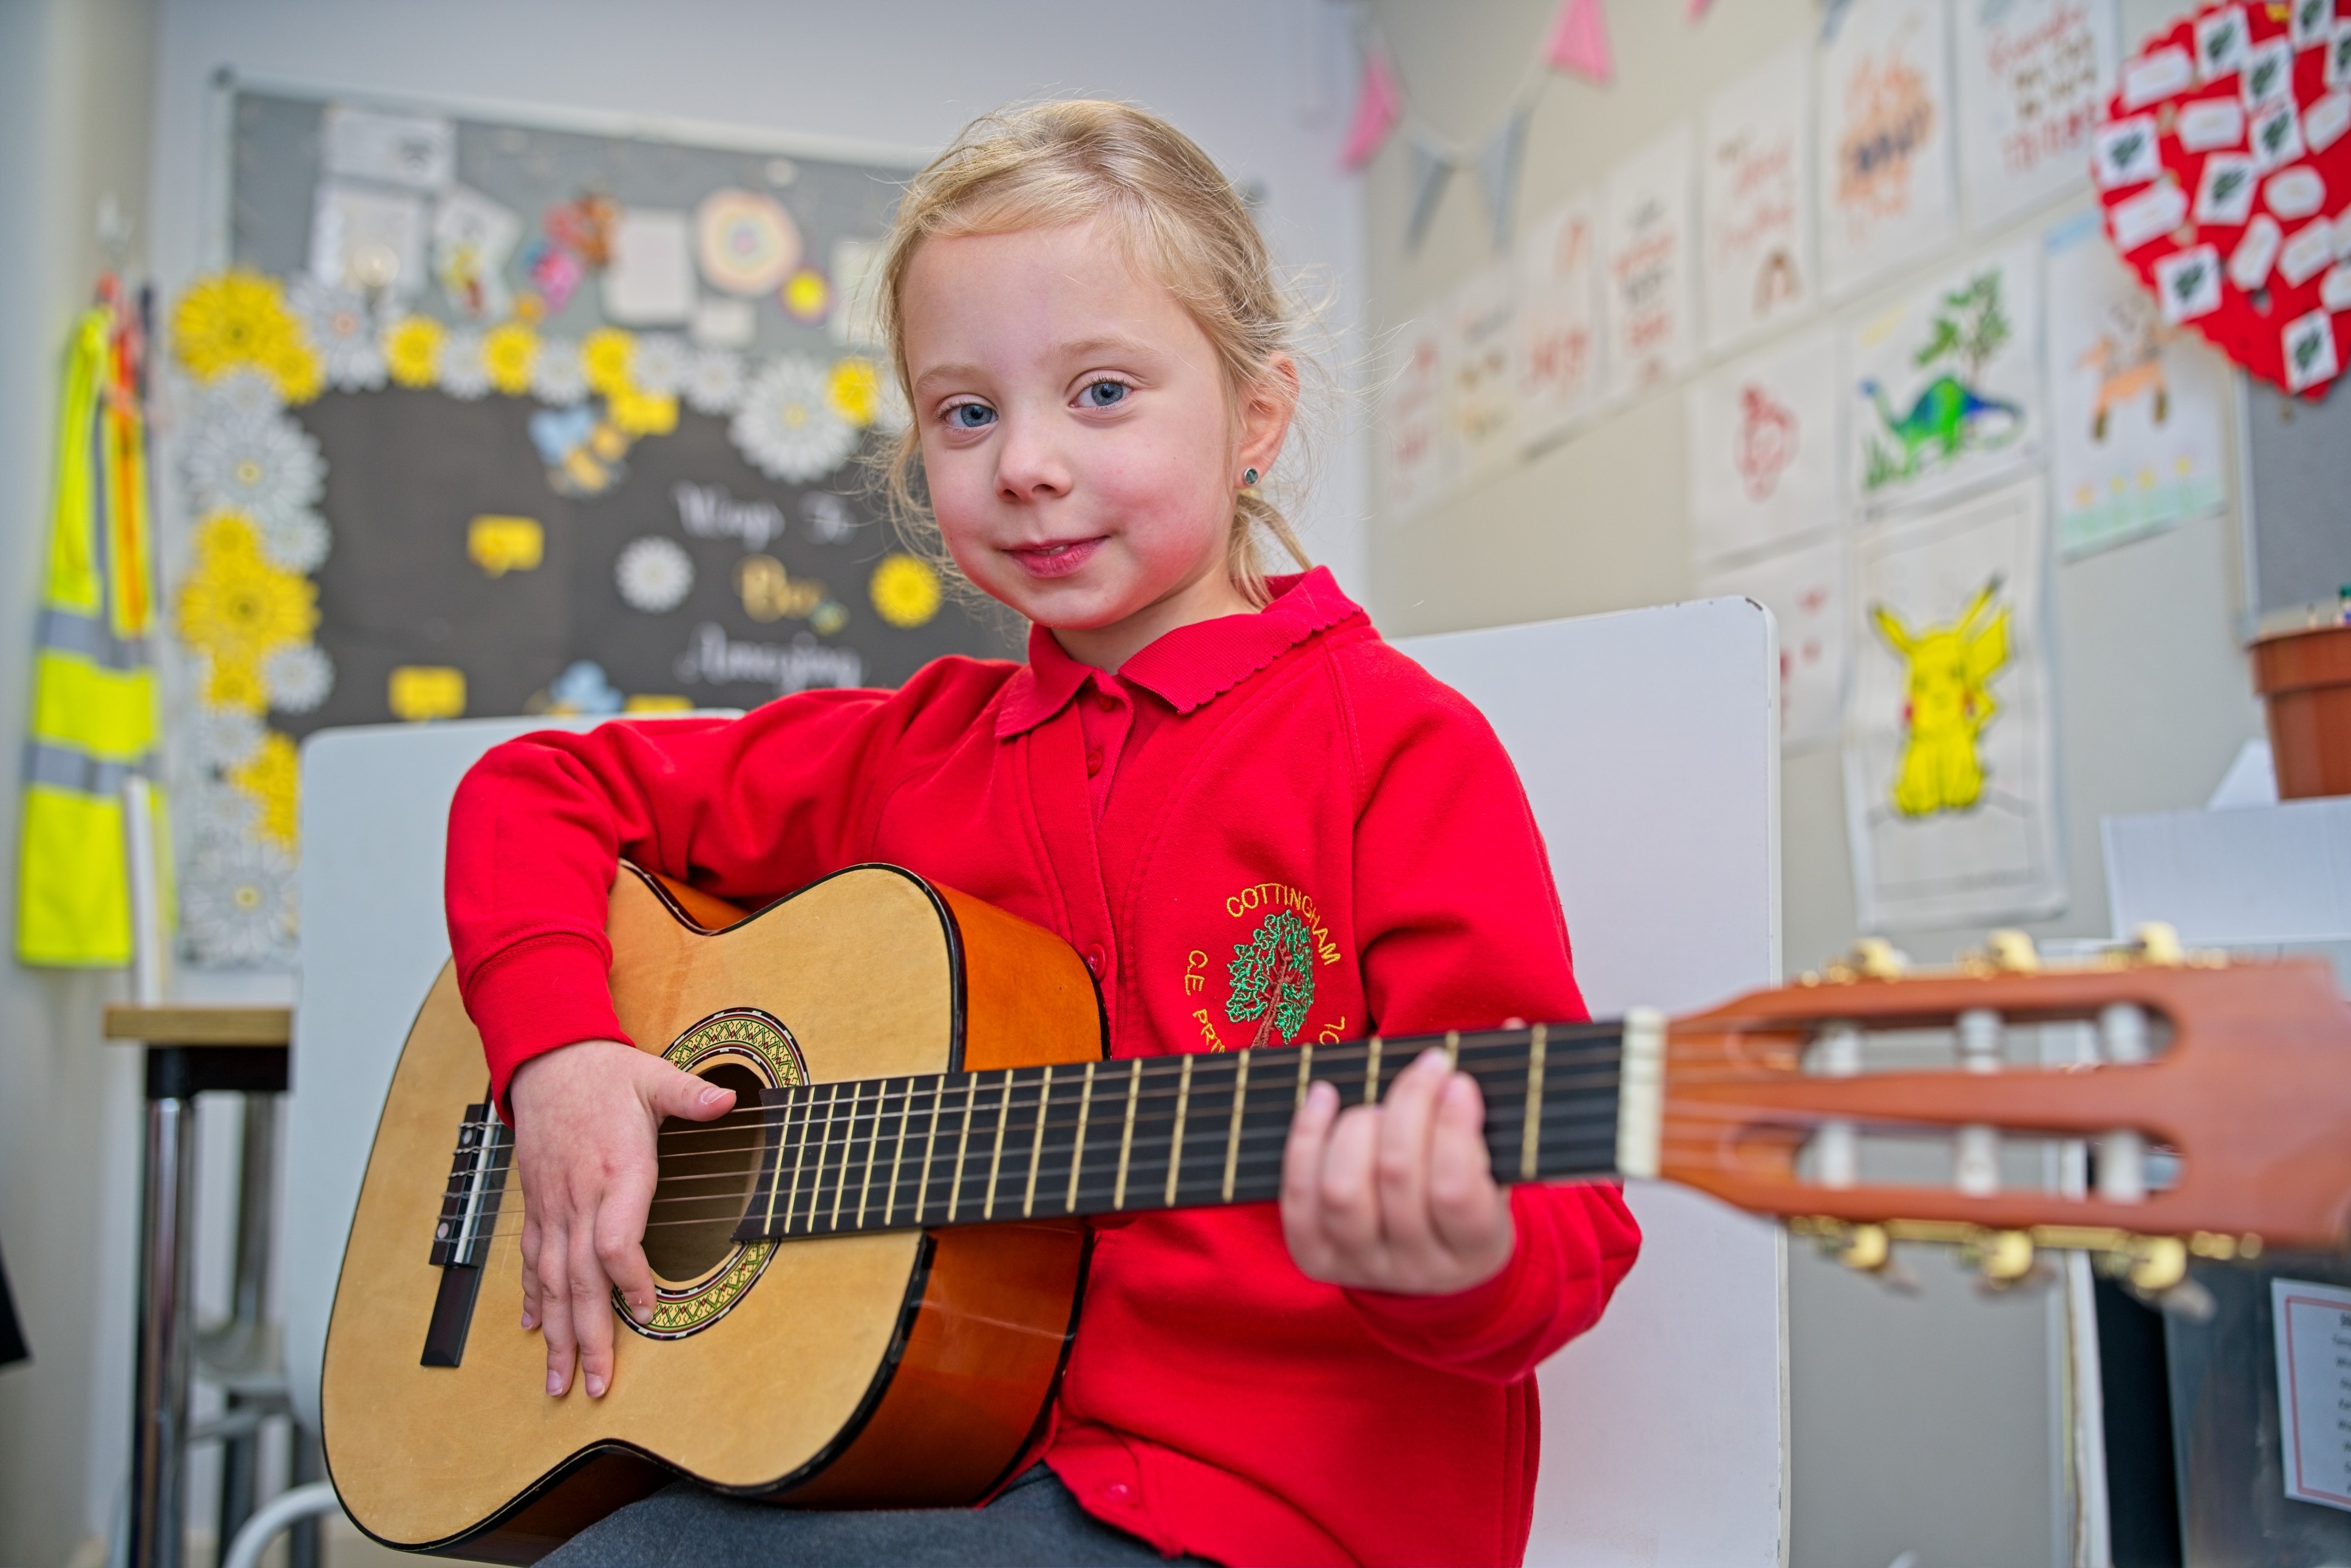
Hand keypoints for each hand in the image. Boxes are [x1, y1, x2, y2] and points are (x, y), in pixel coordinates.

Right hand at [507, 1039, 734, 1397]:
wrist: (547, 1060)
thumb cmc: (606, 1072)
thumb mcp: (653, 1075)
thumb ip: (690, 1094)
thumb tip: (728, 1100)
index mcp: (615, 1170)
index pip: (615, 1239)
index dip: (631, 1278)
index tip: (648, 1308)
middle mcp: (579, 1196)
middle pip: (581, 1278)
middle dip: (588, 1336)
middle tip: (595, 1386)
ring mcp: (554, 1206)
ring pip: (552, 1281)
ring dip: (556, 1333)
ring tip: (560, 1381)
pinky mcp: (538, 1206)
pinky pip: (532, 1260)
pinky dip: (533, 1297)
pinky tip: (534, 1329)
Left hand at [1280, 1048, 1514, 1293]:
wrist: (1430, 1258)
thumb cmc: (1469, 1191)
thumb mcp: (1498, 1161)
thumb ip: (1504, 1102)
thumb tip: (1513, 1027)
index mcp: (1476, 1246)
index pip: (1457, 1191)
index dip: (1453, 1128)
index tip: (1458, 1079)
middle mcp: (1418, 1265)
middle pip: (1398, 1177)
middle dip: (1409, 1105)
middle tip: (1427, 1067)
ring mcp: (1362, 1264)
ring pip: (1343, 1191)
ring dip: (1356, 1127)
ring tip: (1375, 1102)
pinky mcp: (1315, 1256)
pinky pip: (1299, 1197)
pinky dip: (1307, 1139)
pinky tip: (1322, 1098)